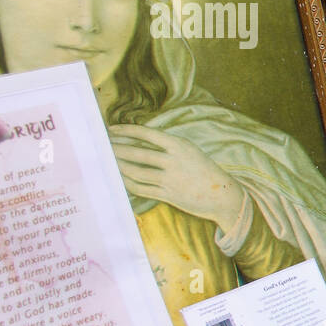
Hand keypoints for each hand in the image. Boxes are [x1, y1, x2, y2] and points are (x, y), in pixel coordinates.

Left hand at [108, 125, 247, 234]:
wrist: (222, 195)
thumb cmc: (205, 171)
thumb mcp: (190, 151)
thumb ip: (168, 146)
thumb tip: (138, 141)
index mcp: (180, 146)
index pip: (147, 134)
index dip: (127, 130)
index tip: (112, 129)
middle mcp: (174, 161)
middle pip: (137, 154)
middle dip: (117, 149)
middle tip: (103, 147)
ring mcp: (171, 179)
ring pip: (136, 172)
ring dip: (119, 166)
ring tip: (109, 162)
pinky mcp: (168, 195)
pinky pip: (141, 188)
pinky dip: (128, 183)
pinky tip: (121, 178)